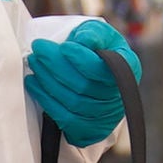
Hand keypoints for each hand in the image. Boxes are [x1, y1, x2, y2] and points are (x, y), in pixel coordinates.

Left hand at [27, 18, 140, 145]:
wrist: (94, 75)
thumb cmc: (97, 49)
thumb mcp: (99, 34)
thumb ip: (93, 33)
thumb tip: (83, 40)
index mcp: (128, 68)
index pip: (102, 68)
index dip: (81, 58)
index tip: (64, 46)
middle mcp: (119, 96)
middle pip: (84, 86)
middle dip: (56, 66)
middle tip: (39, 49)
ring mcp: (104, 116)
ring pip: (72, 102)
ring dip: (48, 81)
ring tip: (34, 62)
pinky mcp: (88, 129)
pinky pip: (64, 118)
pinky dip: (46, 99)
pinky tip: (34, 83)